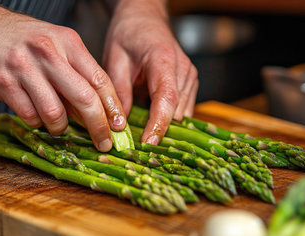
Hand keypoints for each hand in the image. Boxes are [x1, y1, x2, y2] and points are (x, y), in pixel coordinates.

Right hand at [0, 2, 125, 150]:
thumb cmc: (20, 40)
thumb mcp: (54, 45)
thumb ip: (75, 73)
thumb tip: (97, 110)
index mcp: (67, 41)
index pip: (100, 79)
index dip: (113, 108)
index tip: (120, 127)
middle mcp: (48, 51)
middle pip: (84, 98)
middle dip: (98, 126)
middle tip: (103, 143)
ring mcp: (24, 66)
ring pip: (55, 112)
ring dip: (59, 127)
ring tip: (56, 124)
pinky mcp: (2, 81)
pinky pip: (29, 115)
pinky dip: (35, 122)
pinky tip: (32, 114)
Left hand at [103, 0, 198, 144]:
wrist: (145, 18)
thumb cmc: (128, 34)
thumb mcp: (114, 59)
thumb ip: (118, 92)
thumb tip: (119, 124)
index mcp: (163, 59)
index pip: (166, 98)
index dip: (158, 124)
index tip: (147, 143)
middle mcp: (183, 69)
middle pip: (176, 110)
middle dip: (158, 130)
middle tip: (135, 147)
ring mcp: (190, 77)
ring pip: (182, 114)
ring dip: (163, 126)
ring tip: (141, 135)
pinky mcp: (190, 83)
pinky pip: (182, 109)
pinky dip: (167, 119)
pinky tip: (150, 122)